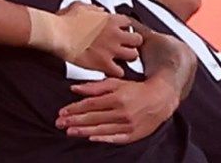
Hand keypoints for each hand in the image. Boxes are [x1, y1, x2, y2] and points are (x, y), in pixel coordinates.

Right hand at [45, 3, 141, 75]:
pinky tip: (111, 69)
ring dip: (127, 57)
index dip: (125, 28)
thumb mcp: (81, 6)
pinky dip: (116, 72)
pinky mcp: (104, 64)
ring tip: (120, 58)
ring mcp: (111, 50)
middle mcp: (115, 34)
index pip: (129, 23)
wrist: (57, 34)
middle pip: (137, 40)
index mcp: (110, 19)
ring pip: (133, 56)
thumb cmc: (65, 21)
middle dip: (132, 43)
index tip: (121, 30)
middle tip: (125, 45)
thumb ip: (94, 9)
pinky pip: (120, 72)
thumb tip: (99, 10)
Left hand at [57, 75, 178, 143]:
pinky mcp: (133, 135)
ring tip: (70, 132)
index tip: (62, 112)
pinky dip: (103, 139)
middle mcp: (122, 112)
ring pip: (102, 129)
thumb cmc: (136, 90)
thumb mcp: (116, 82)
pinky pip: (115, 138)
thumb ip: (95, 86)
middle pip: (93, 118)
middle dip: (75, 121)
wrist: (160, 99)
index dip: (75, 108)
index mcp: (116, 98)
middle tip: (60, 123)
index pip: (90, 104)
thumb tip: (74, 88)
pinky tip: (91, 138)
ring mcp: (128, 125)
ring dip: (84, 131)